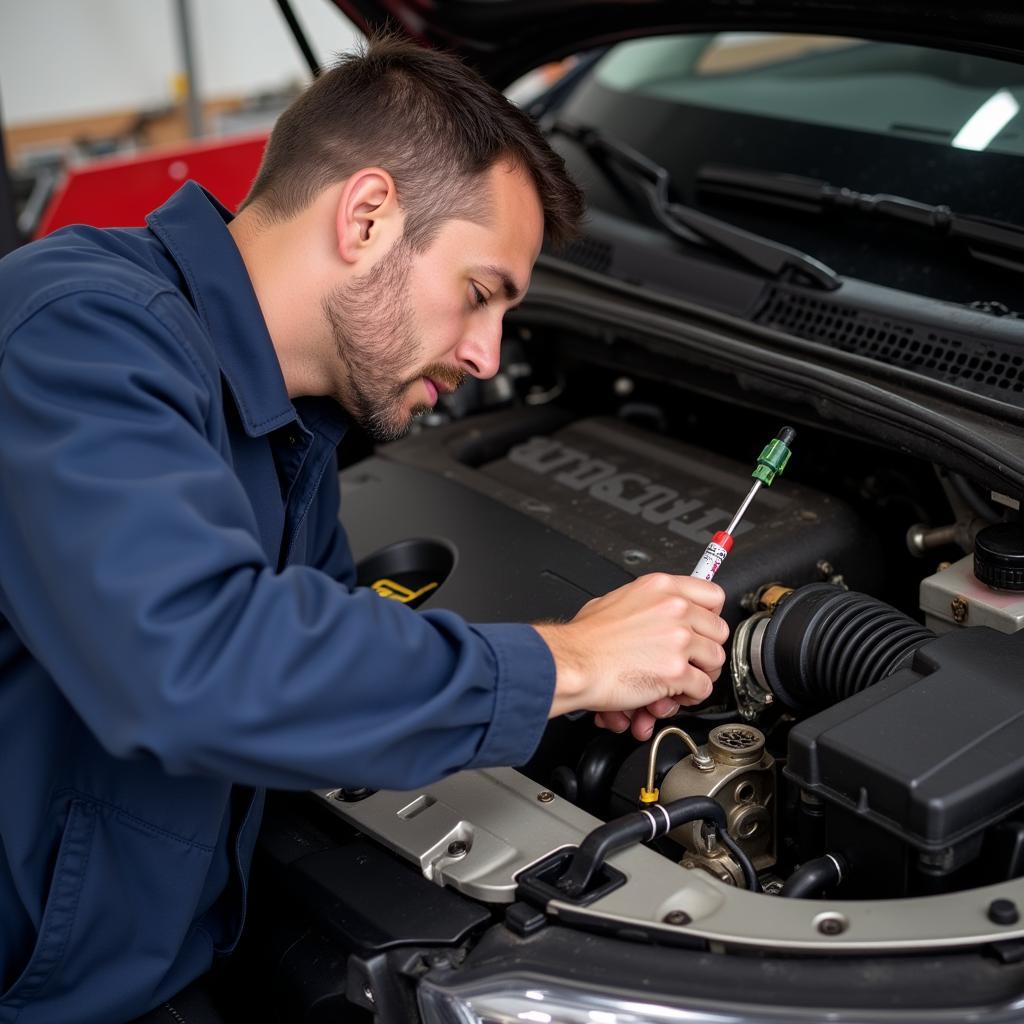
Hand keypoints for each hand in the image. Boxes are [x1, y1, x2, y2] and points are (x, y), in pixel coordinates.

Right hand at [534, 573, 728, 740]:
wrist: (572, 664)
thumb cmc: (585, 639)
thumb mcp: (614, 600)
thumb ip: (645, 603)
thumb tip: (654, 609)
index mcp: (662, 588)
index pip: (713, 594)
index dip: (709, 616)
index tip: (703, 627)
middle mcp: (675, 609)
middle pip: (719, 630)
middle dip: (706, 650)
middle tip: (691, 660)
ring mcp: (678, 639)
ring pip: (715, 660)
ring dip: (700, 675)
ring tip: (680, 681)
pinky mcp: (676, 670)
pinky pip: (702, 688)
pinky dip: (689, 697)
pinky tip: (669, 695)